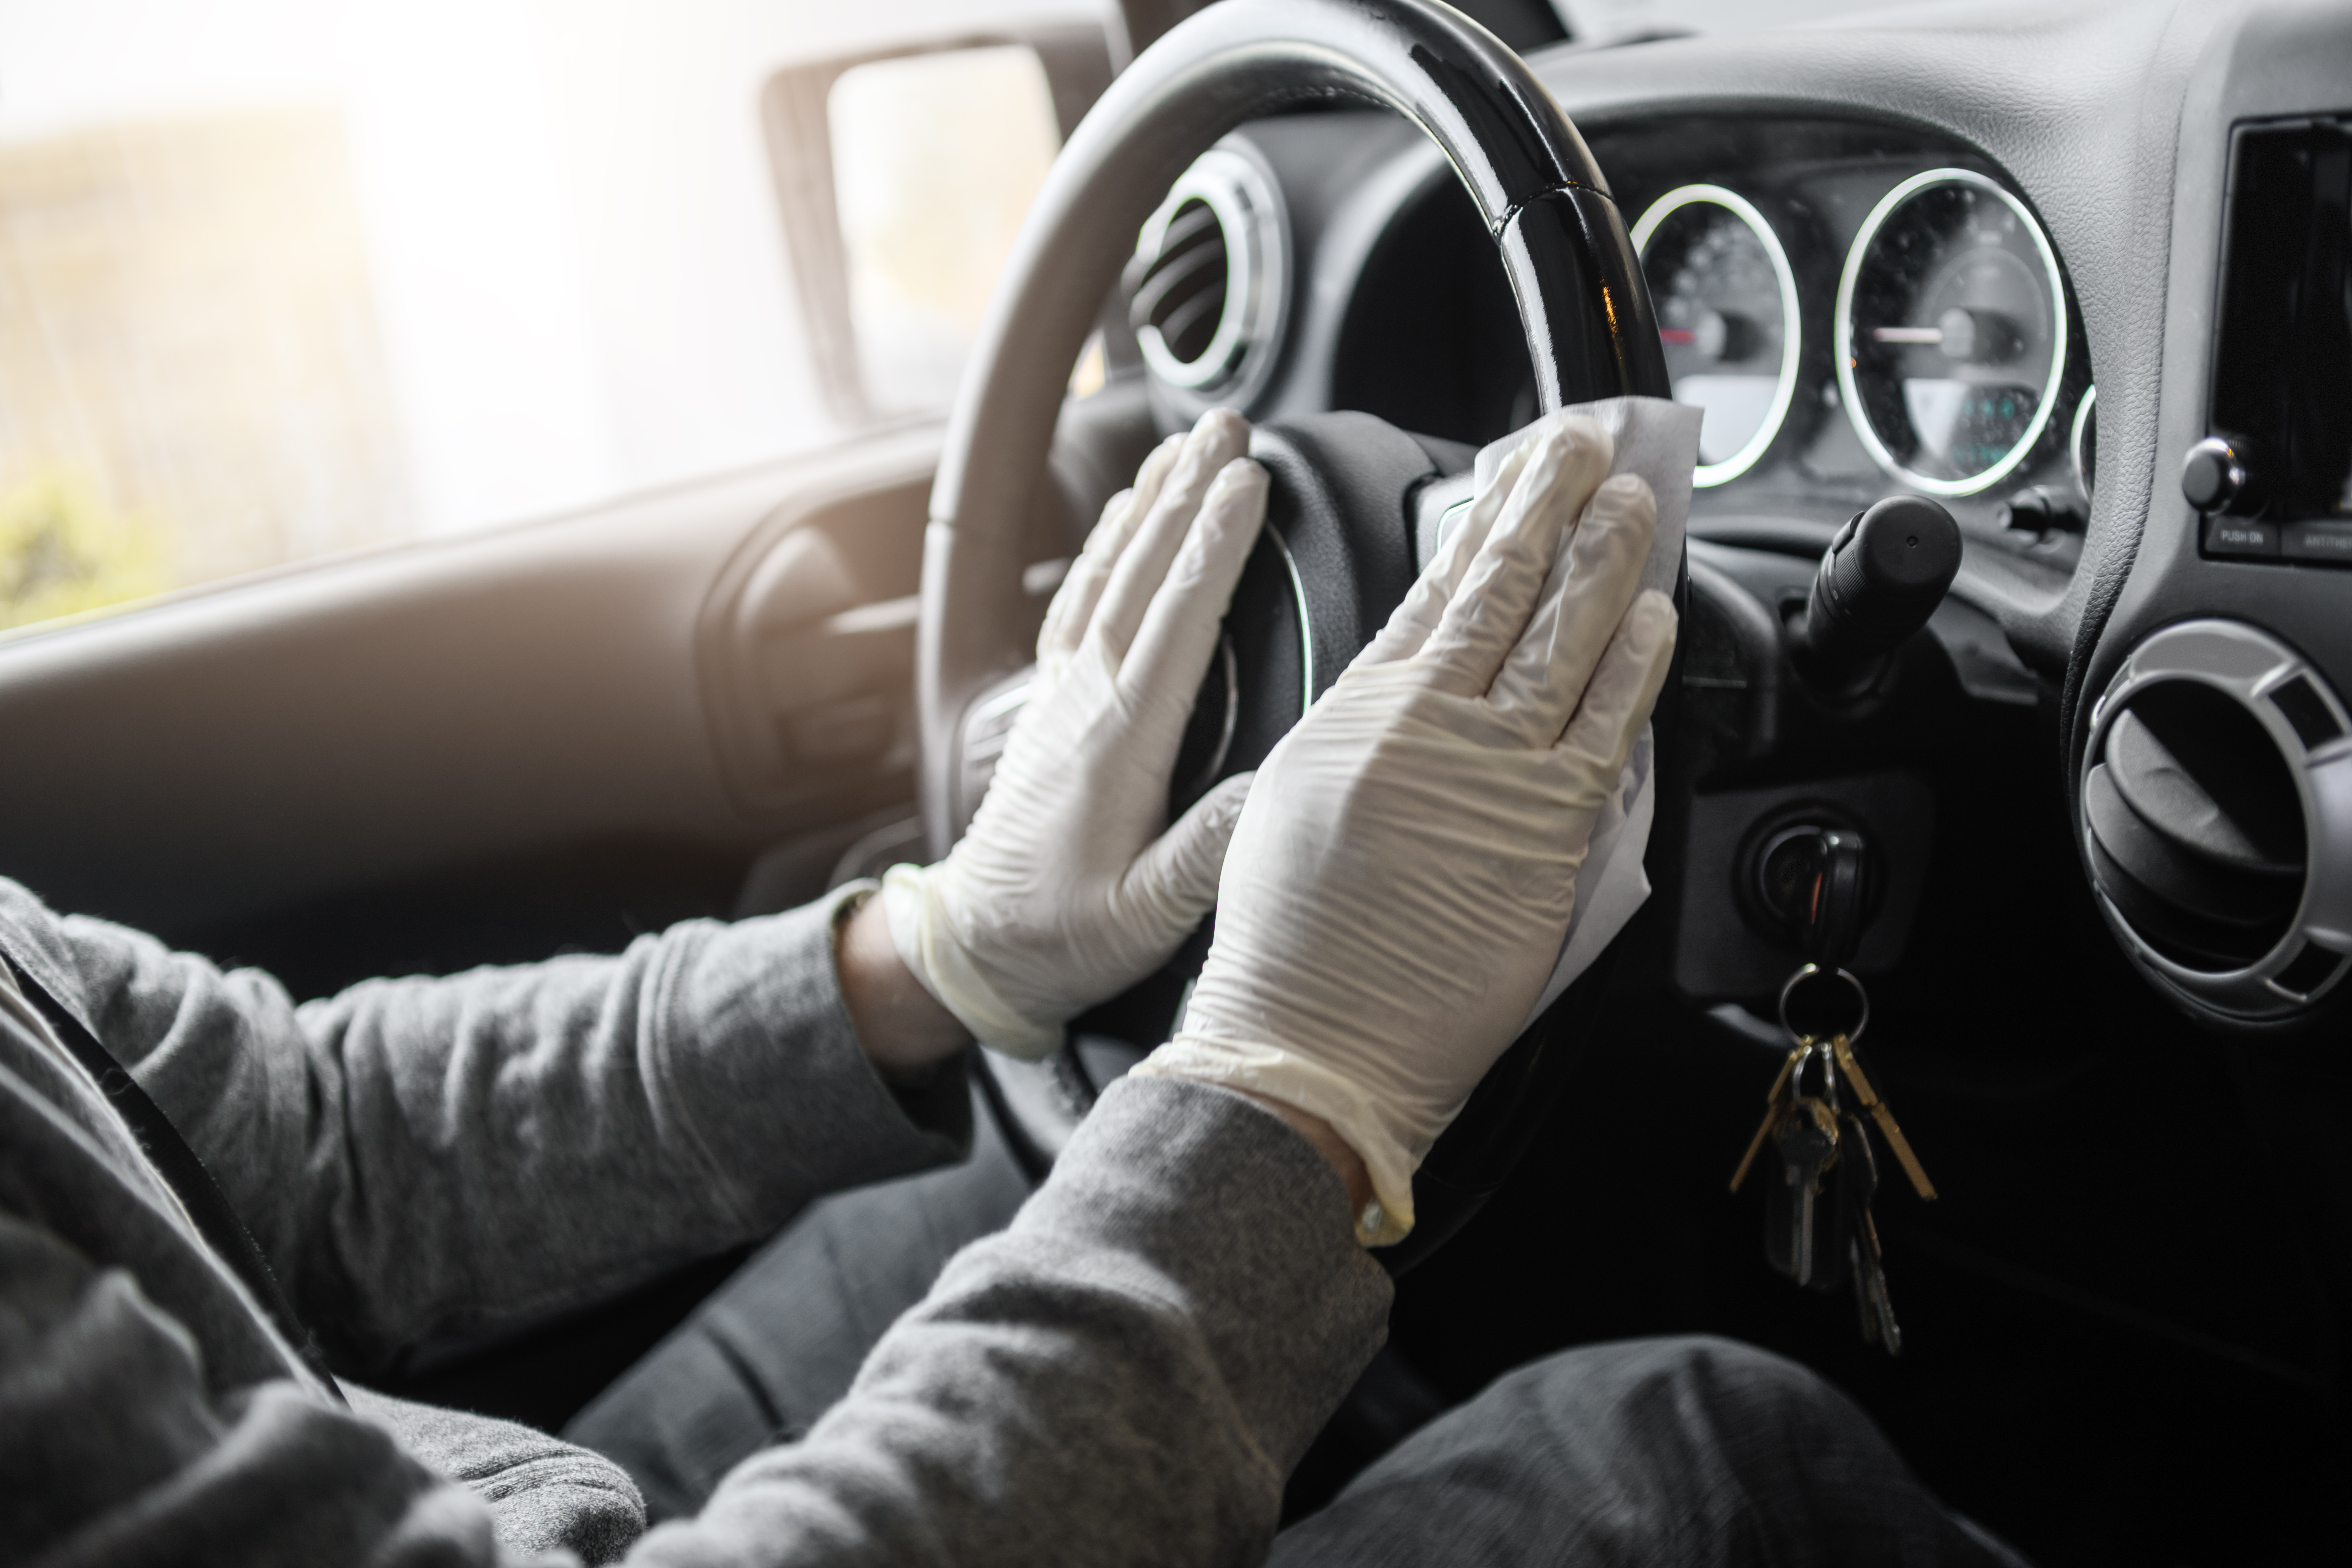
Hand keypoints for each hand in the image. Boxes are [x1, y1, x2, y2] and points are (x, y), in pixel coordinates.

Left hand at [875, 409, 1268, 1062]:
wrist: (975, 947)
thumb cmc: (1062, 935)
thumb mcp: (1144, 917)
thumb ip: (1208, 854)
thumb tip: (1278, 789)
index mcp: (1121, 742)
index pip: (1177, 619)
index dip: (1215, 546)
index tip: (1248, 482)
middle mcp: (1087, 700)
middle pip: (1144, 573)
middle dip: (1188, 493)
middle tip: (1230, 427)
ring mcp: (1065, 694)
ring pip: (1109, 573)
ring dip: (1147, 504)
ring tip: (1184, 444)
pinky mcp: (1054, 702)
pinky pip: (1081, 598)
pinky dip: (1108, 546)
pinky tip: (1126, 515)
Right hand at [1134, 418, 1676, 1242]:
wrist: (1308, 1036)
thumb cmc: (1294, 941)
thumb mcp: (1296, 797)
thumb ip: (1366, 730)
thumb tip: (1420, 678)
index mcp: (1358, 710)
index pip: (1437, 587)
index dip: (1486, 516)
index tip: (1517, 468)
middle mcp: (1424, 724)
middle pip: (1504, 587)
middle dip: (1553, 502)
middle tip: (1588, 446)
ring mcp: (1490, 771)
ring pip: (1564, 636)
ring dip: (1606, 558)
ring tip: (1633, 503)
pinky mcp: (1547, 827)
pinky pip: (1607, 722)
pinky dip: (1635, 660)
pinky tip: (1654, 614)